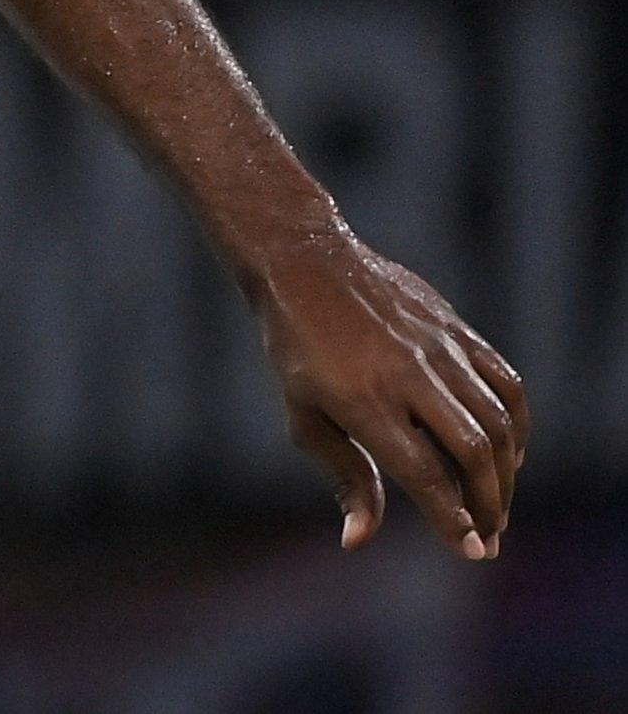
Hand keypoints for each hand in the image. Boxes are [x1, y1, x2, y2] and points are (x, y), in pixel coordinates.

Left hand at [247, 229, 526, 556]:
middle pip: (472, 451)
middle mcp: (408, 376)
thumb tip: (357, 541)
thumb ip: (344, 476)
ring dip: (506, 473)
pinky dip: (518, 425)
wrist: (308, 266)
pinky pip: (506, 384)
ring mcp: (439, 350)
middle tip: (489, 537)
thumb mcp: (305, 416)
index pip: (422, 473)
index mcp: (362, 401)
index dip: (451, 517)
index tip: (470, 550)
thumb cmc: (298, 351)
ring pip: (498, 421)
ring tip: (496, 506)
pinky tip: (509, 455)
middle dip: (488, 503)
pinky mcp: (458, 331)